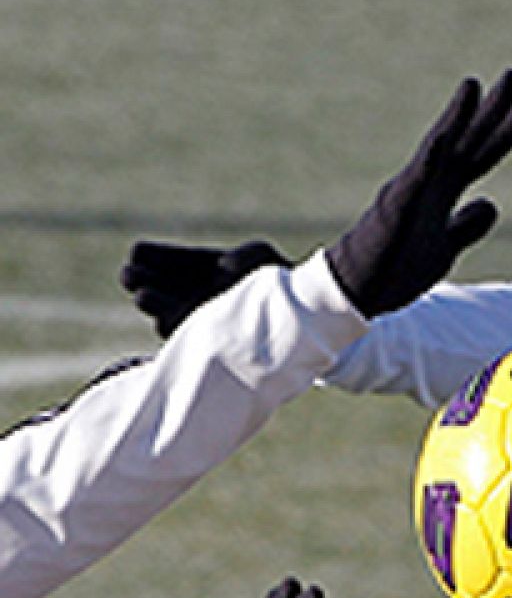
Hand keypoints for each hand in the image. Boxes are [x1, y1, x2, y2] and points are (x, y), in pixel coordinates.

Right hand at [121, 240, 289, 337]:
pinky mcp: (202, 342)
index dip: (150, 256)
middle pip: (149, 284)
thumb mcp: (263, 257)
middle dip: (138, 280)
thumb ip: (248, 255)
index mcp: (191, 266)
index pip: (157, 258)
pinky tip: (169, 320)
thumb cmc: (278, 279)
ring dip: (154, 304)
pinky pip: (182, 336)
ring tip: (143, 296)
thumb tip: (228, 267)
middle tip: (129, 276)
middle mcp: (184, 292)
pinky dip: (178, 326)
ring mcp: (191, 318)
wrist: (295, 312)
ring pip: (162, 314)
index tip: (140, 255)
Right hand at [327, 68, 511, 317]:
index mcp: (443, 190)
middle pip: (467, 138)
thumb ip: (466, 225)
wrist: (358, 291)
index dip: (507, 130)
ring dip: (457, 117)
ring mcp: (412, 190)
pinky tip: (444, 136)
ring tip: (473, 87)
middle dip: (491, 108)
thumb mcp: (446, 248)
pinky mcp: (395, 208)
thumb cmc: (395, 267)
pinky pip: (415, 178)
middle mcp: (429, 181)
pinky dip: (430, 156)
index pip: (482, 152)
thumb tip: (490, 204)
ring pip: (439, 147)